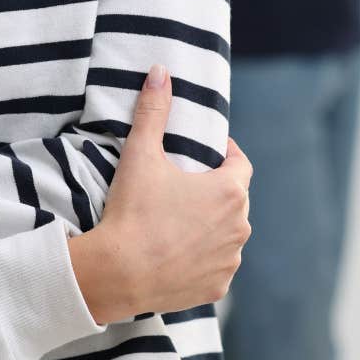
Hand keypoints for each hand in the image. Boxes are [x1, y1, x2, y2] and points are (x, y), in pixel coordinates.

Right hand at [68, 65, 252, 323]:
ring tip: (179, 222)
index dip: (226, 155)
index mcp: (230, 191)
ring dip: (212, 227)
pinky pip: (215, 266)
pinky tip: (178, 254)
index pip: (241, 164)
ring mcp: (230, 260)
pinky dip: (202, 259)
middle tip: (184, 187)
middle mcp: (240, 227)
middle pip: (234, 200)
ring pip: (227, 235)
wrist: (118, 273)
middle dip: (215, 191)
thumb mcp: (141, 154)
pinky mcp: (216, 288)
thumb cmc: (132, 211)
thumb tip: (161, 71)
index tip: (209, 153)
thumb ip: (153, 111)